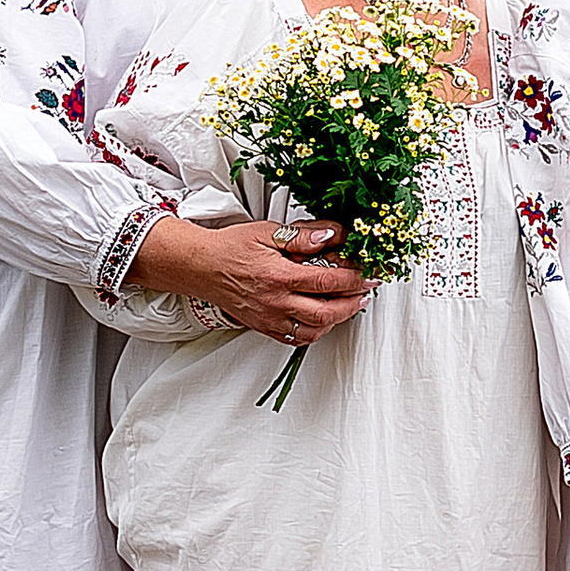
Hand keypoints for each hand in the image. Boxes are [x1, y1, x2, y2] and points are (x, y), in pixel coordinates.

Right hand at [130, 213, 369, 346]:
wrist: (200, 267)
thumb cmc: (230, 248)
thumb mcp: (266, 231)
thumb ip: (301, 235)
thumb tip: (332, 235)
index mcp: (278, 276)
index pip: (328, 280)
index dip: (354, 278)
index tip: (369, 273)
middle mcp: (275, 302)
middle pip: (327, 312)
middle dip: (352, 303)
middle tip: (365, 292)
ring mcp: (270, 319)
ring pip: (314, 330)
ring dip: (338, 319)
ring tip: (349, 304)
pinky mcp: (264, 328)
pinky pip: (297, 339)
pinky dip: (317, 331)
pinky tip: (324, 318)